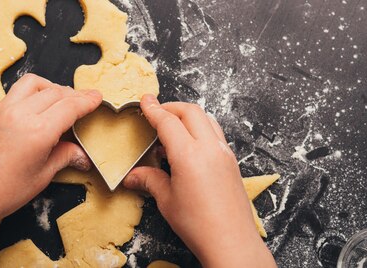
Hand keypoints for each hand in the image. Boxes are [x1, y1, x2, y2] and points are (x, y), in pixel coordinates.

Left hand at [0, 73, 101, 217]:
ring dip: (52, 87)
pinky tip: (39, 104)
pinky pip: (18, 90)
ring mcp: (5, 110)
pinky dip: (34, 91)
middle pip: (56, 92)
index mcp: (39, 132)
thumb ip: (64, 156)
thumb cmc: (4, 192)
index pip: (70, 106)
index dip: (87, 101)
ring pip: (35, 83)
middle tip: (85, 102)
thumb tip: (81, 153)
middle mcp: (22, 114)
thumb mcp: (42, 176)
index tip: (98, 98)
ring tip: (61, 100)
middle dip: (75, 95)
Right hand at [123, 94, 275, 267]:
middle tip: (156, 112)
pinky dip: (200, 130)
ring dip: (188, 116)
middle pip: (191, 111)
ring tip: (172, 129)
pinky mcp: (232, 162)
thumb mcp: (167, 201)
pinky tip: (189, 147)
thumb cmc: (199, 225)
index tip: (145, 102)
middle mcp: (210, 149)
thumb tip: (134, 176)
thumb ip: (150, 180)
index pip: (168, 122)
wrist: (231, 242)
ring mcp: (224, 153)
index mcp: (189, 155)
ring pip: (207, 119)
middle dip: (171, 107)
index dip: (153, 110)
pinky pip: (215, 134)